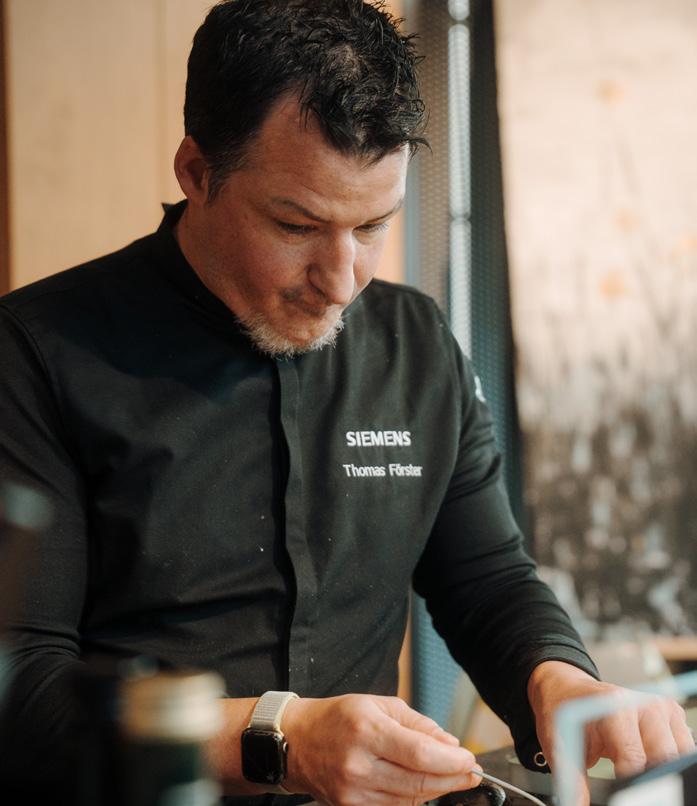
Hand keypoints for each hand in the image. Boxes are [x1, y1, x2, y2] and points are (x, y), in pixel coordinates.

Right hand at [282, 693, 481, 804]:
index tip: (470, 759)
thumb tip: (450, 744)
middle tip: (471, 772)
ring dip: (437, 791)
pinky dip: (414, 799)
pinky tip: (425, 786)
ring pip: (409, 800)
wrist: (296, 741)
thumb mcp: (378, 705)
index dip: (451, 761)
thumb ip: (417, 724)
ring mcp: (354, 792)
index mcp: (367, 730)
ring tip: (452, 777)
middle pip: (419, 782)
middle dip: (452, 779)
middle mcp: (359, 764)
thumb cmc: (338, 717)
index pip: (420, 754)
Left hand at [528, 661, 693, 804]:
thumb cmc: (566, 712)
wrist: (569, 690)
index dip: (627, 786)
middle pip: (663, 759)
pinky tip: (646, 758)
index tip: (620, 796)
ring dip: (659, 769)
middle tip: (627, 786)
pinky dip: (668, 761)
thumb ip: (571, 776)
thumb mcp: (558, 742)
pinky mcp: (671, 713)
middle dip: (646, 779)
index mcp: (613, 705)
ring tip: (630, 767)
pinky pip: (682, 748)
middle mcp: (641, 702)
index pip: (634, 758)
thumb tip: (578, 804)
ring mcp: (660, 706)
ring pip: (678, 756)